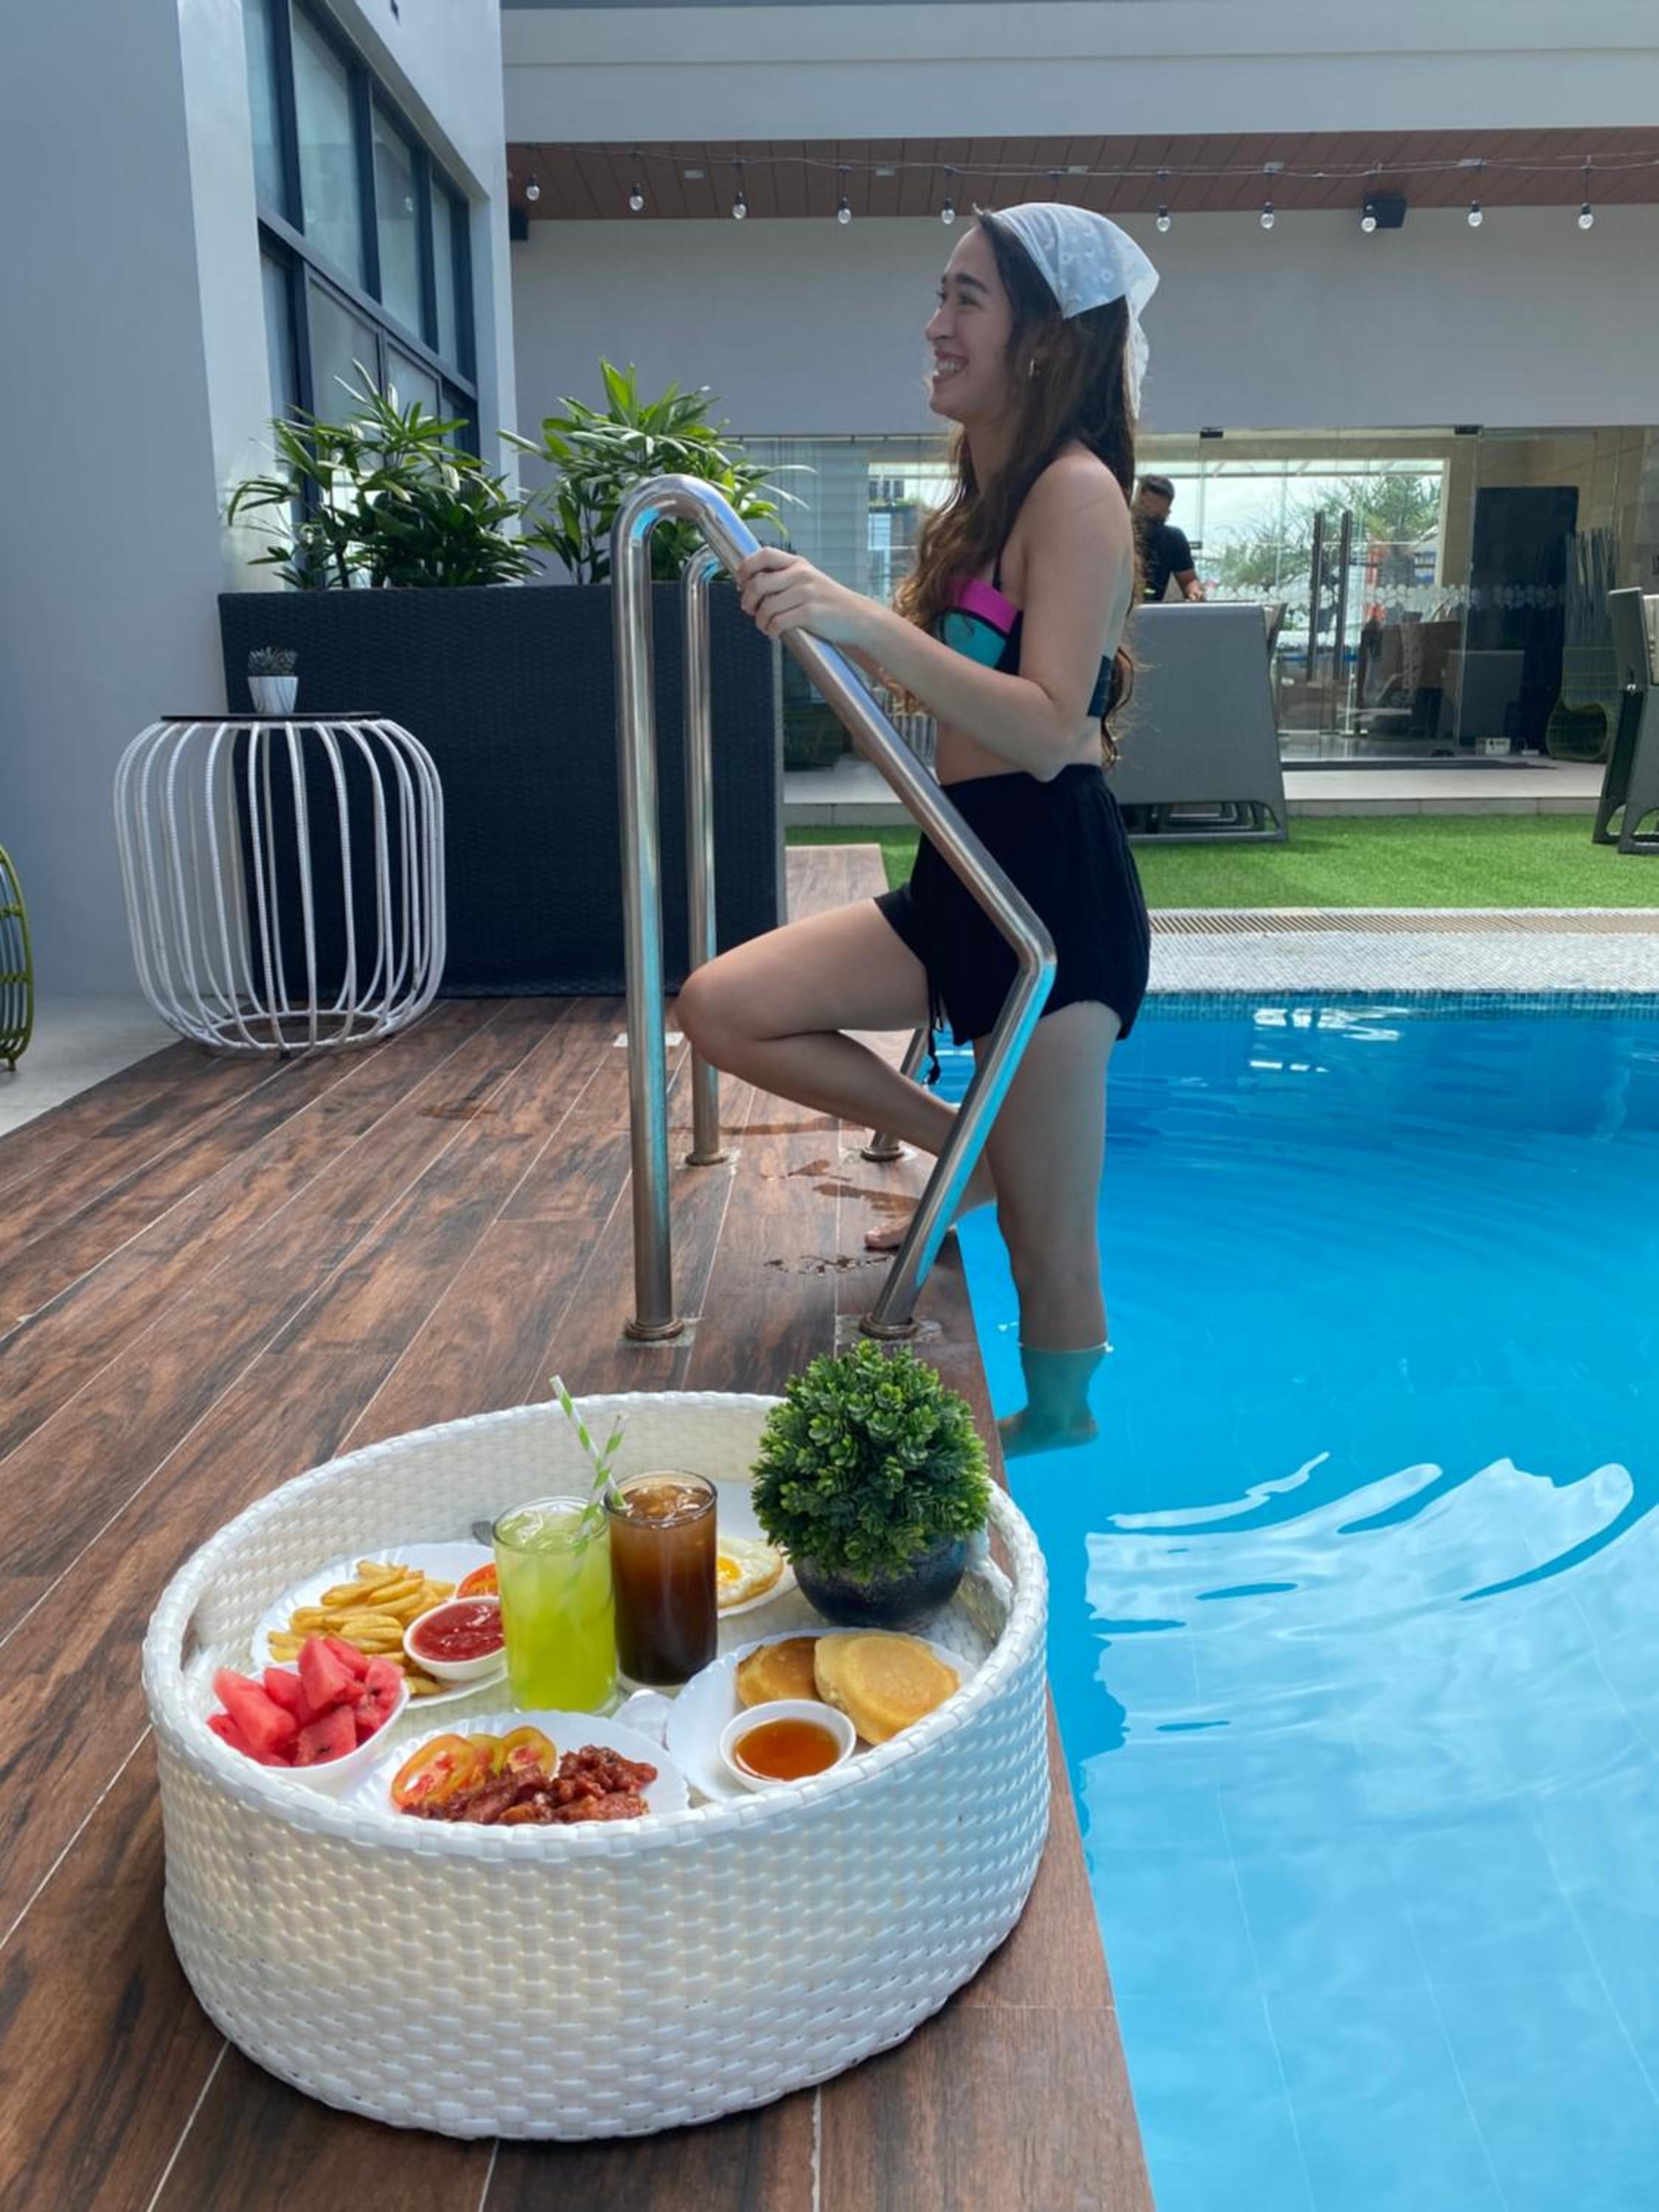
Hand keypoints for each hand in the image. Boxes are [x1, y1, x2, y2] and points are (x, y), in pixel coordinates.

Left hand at [736, 547, 872, 647]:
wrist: (856, 617)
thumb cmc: (828, 602)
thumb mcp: (808, 580)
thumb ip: (784, 578)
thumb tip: (750, 585)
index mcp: (798, 563)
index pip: (764, 554)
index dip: (747, 567)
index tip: (741, 581)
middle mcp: (801, 574)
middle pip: (758, 583)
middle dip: (748, 600)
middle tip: (749, 610)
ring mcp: (806, 593)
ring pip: (766, 607)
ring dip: (760, 621)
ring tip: (765, 626)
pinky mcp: (810, 613)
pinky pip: (778, 623)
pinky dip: (772, 631)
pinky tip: (775, 633)